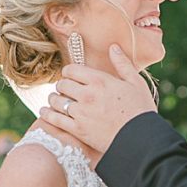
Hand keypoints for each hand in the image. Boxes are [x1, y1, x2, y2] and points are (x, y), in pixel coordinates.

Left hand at [38, 46, 157, 152]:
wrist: (141, 139)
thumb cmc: (141, 110)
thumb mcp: (136, 83)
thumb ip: (122, 64)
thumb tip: (113, 47)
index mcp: (100, 81)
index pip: (71, 70)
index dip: (69, 72)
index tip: (71, 76)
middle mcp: (87, 94)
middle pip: (62, 84)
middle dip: (62, 86)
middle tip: (64, 90)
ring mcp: (81, 113)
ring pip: (56, 100)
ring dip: (53, 99)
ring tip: (55, 100)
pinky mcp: (77, 130)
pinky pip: (55, 118)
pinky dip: (47, 114)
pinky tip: (45, 112)